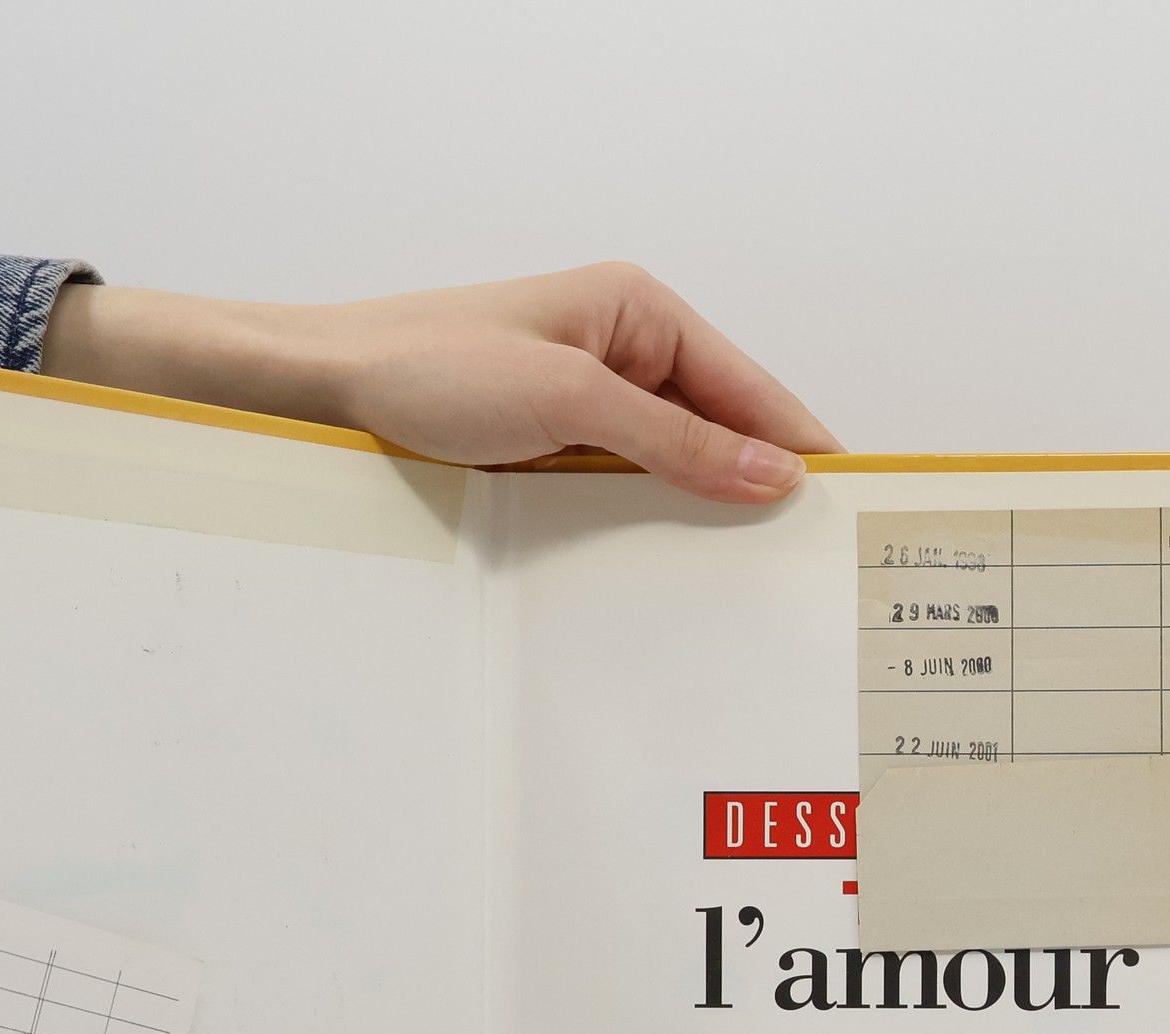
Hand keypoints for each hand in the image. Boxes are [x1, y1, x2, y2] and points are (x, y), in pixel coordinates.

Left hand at [40, 262, 841, 505]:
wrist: (324, 393)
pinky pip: (618, 495)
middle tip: (797, 570)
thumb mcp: (570, 399)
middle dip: (752, 494)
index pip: (750, 389)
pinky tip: (662, 574)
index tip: (846, 510)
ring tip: (741, 585)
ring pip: (668, 472)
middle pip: (717, 434)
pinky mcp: (548, 454)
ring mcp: (583, 410)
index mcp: (640, 313)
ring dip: (694, 519)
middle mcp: (621, 356)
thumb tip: (772, 474)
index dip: (799, 449)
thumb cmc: (432, 368)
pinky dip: (641, 529)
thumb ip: (676, 440)